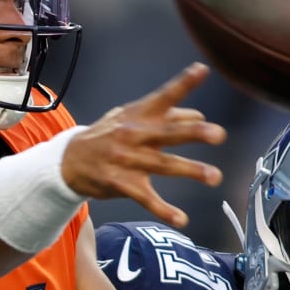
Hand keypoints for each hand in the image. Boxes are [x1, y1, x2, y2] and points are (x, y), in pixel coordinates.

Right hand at [60, 62, 225, 227]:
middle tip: (218, 134)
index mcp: (139, 114)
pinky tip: (182, 219)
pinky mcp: (122, 183)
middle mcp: (134, 134)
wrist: (70, 161)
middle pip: (167, 132)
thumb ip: (166, 116)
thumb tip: (198, 115)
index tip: (201, 70)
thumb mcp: (131, 118)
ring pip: (163, 165)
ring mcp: (128, 160)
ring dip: (190, 170)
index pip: (164, 96)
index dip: (183, 83)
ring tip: (215, 176)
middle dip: (194, 132)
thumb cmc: (108, 135)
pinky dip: (164, 210)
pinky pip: (146, 198)